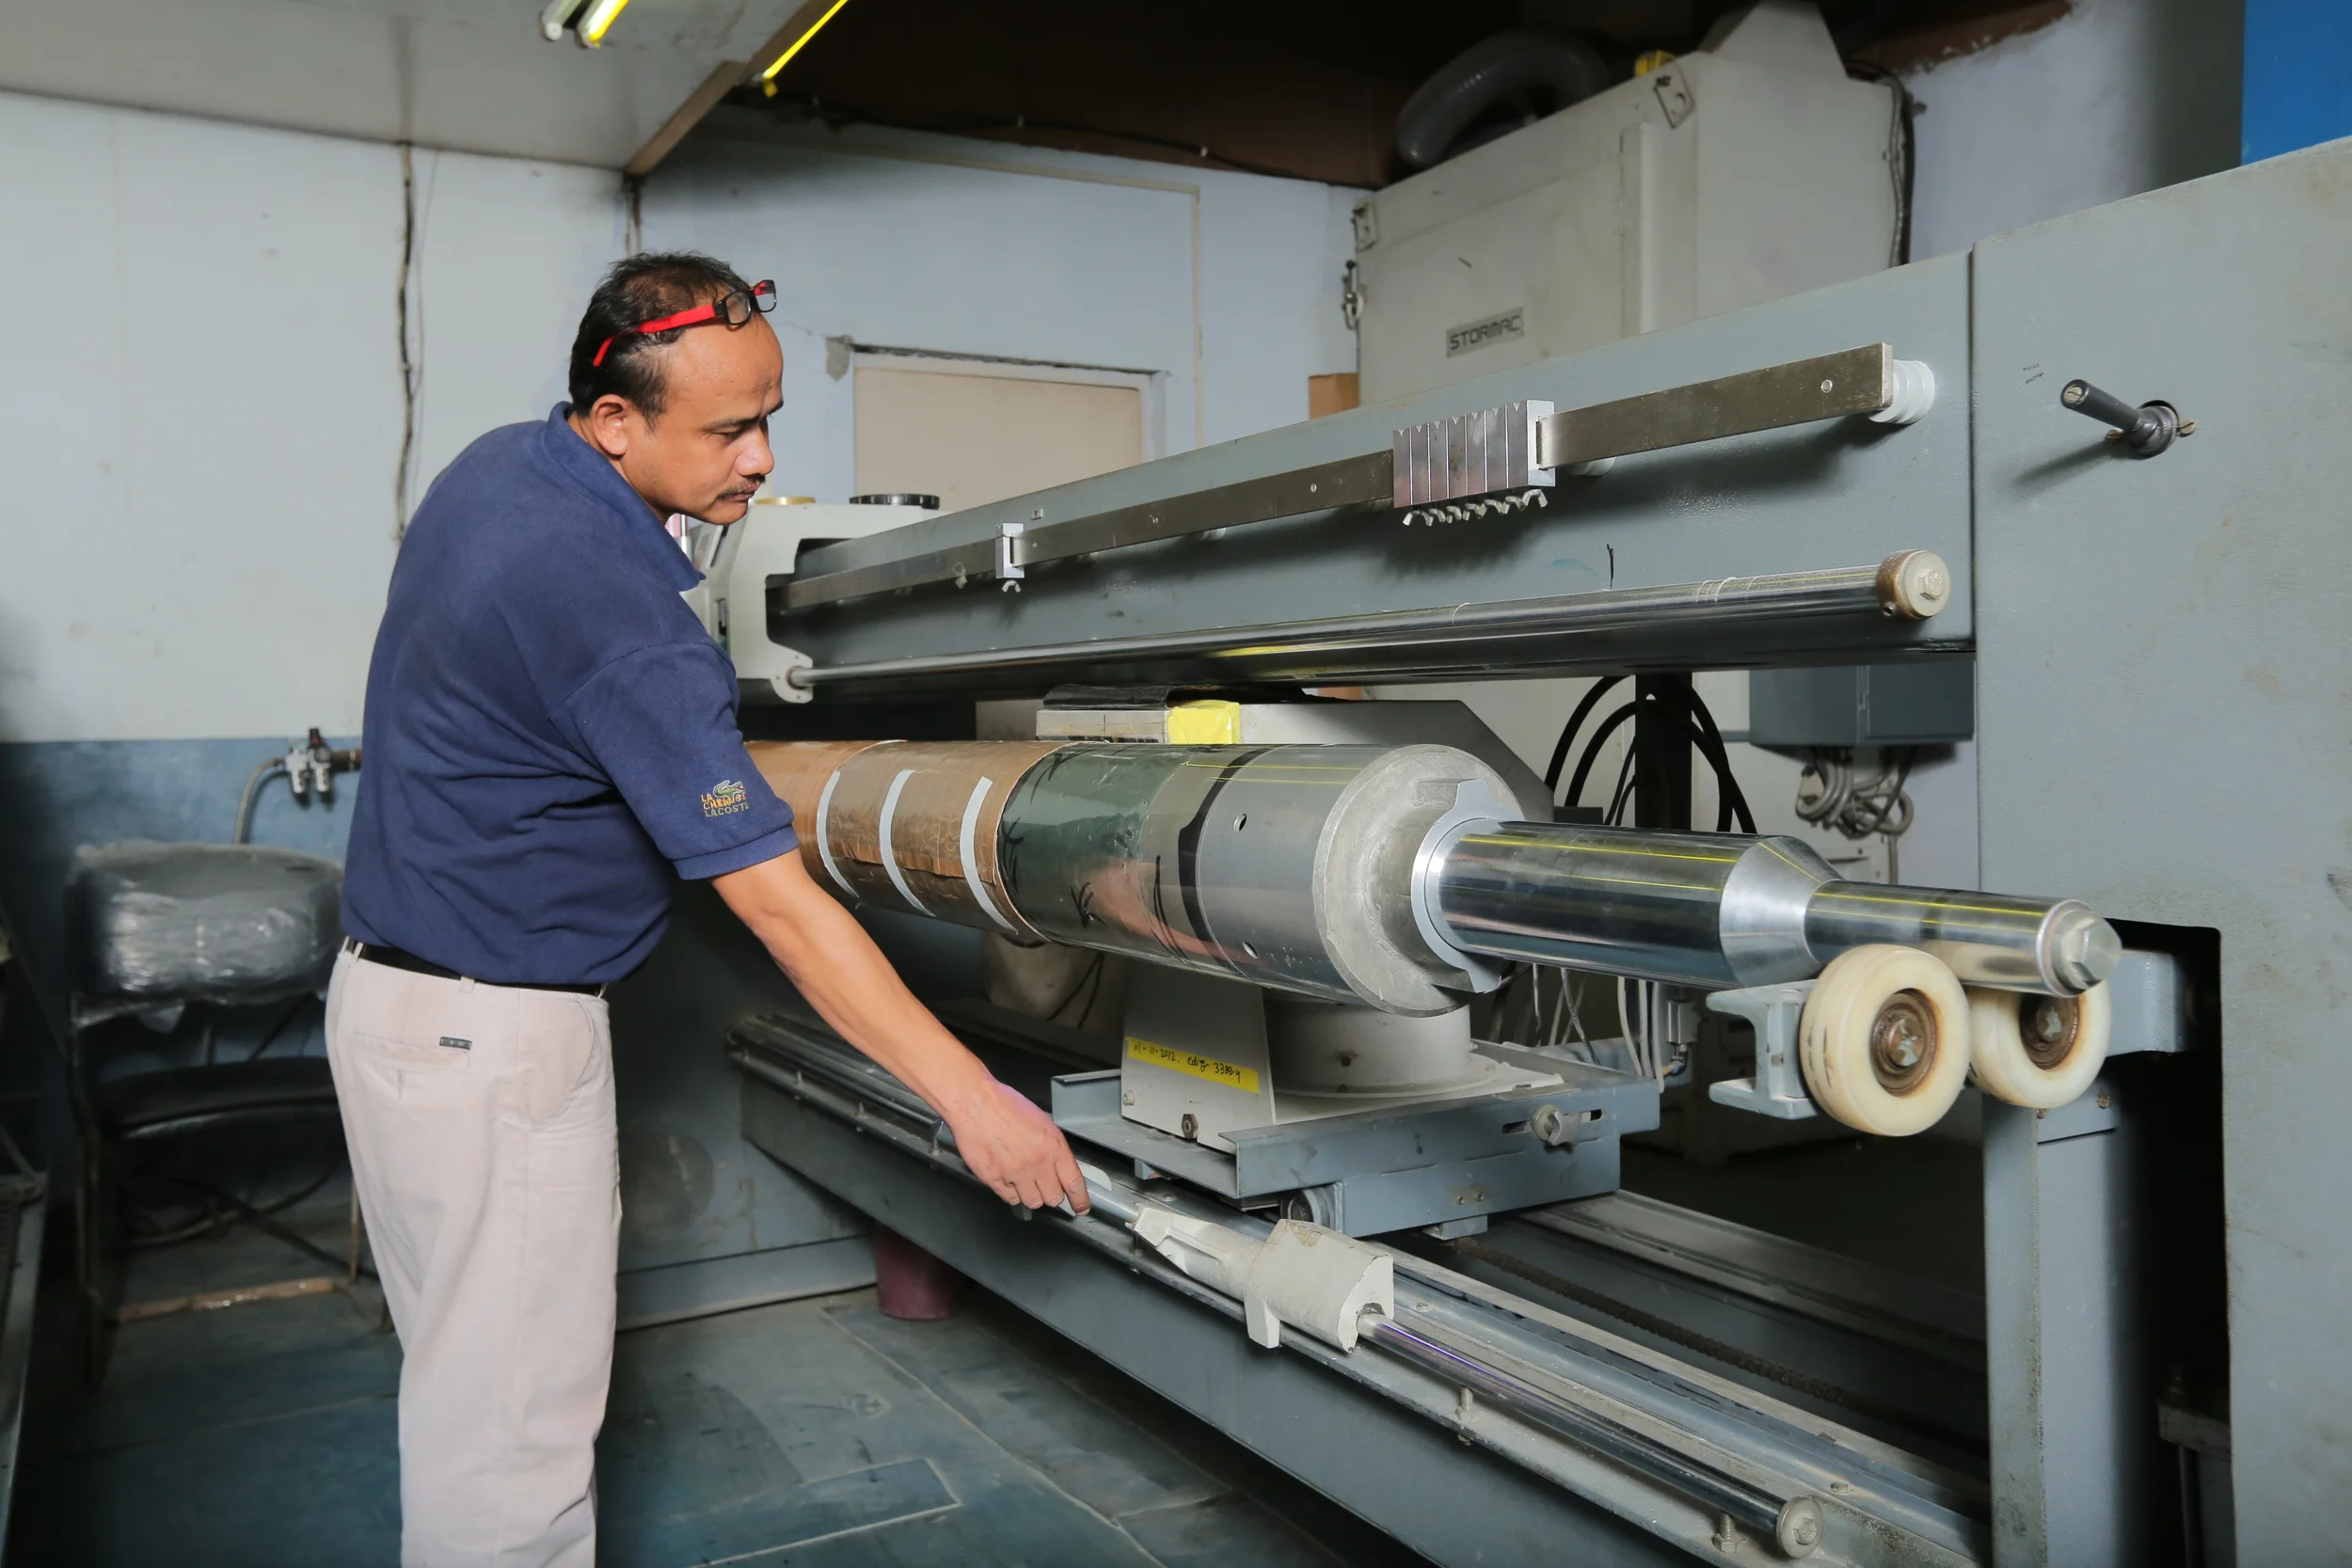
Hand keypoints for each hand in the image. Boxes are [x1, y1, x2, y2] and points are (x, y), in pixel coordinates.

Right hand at [945, 1080, 1090, 1213]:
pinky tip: (1008, 1179)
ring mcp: (1015, 1173)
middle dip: (1052, 1195)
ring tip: (1024, 1180)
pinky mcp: (994, 1179)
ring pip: (1032, 1202)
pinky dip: (1011, 1193)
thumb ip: (1052, 1147)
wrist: (975, 1103)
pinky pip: (1009, 1198)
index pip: (1074, 1183)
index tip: (1081, 1207)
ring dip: (1032, 1195)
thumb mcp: (1041, 1121)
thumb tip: (1058, 1166)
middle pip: (1053, 1198)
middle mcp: (1037, 1163)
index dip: (1080, 1200)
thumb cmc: (1005, 1105)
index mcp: (1053, 1146)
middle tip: (1047, 1187)